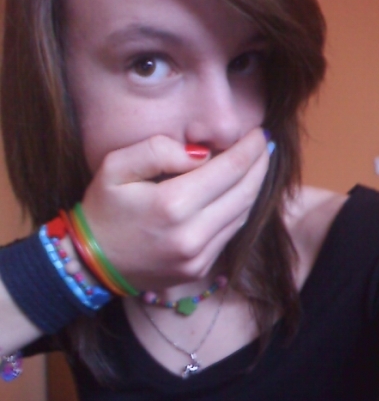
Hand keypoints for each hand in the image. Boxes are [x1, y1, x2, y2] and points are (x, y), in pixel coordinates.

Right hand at [81, 128, 268, 290]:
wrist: (92, 263)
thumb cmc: (102, 210)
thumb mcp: (116, 167)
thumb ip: (159, 151)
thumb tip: (202, 153)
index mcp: (172, 205)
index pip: (229, 169)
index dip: (250, 148)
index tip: (259, 132)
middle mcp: (192, 234)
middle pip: (245, 192)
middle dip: (260, 165)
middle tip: (264, 145)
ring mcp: (198, 257)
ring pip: (243, 215)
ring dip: (254, 187)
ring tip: (257, 164)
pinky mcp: (199, 268)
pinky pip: (230, 233)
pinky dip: (240, 209)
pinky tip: (239, 192)